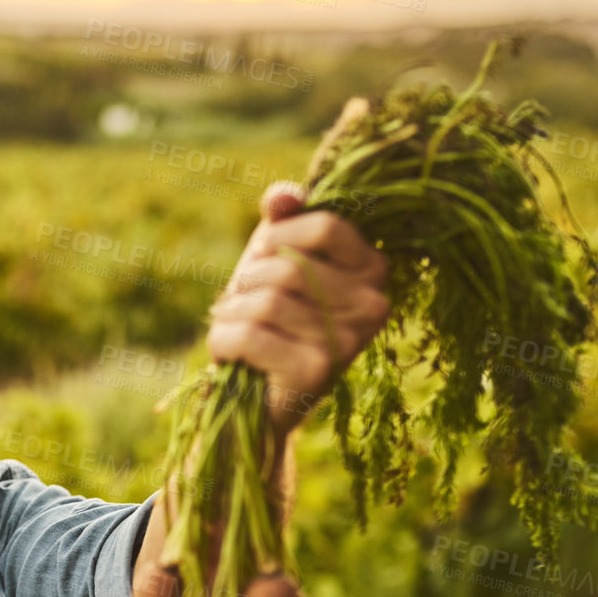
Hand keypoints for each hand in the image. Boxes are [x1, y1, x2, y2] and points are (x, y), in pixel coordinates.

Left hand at [206, 181, 390, 441]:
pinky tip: (231, 354)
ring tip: (237, 327)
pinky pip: (248, 335)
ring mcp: (348, 342)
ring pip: (265, 301)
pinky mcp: (316, 373)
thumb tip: (282, 197)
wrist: (259, 399)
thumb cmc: (271, 319)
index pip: (325, 226)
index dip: (280, 235)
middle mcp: (374, 306)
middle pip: (290, 266)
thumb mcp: (277, 257)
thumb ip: (283, 219)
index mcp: (374, 270)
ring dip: (232, 311)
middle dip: (249, 279)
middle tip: (245, 303)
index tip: (264, 257)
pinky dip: (223, 339)